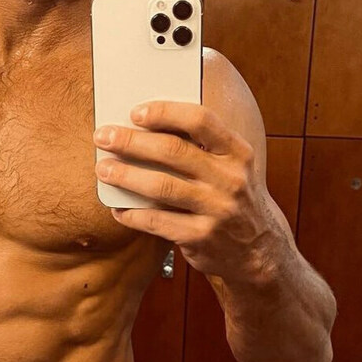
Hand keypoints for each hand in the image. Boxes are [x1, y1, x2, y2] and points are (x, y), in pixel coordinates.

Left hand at [93, 101, 278, 278]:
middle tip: (103, 136)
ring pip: (162, 186)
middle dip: (132, 141)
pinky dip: (133, 214)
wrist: (258, 250)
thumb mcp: (230, 167)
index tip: (135, 112)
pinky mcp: (202, 238)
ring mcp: (217, 210)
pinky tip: (117, 209)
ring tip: (103, 169)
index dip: (165, 112)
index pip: (200, 120)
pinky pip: (158, 222)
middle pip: (173, 151)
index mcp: (237, 152)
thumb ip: (199, 147)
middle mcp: (230, 179)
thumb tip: (143, 128)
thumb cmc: (230, 197)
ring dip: (126, 175)